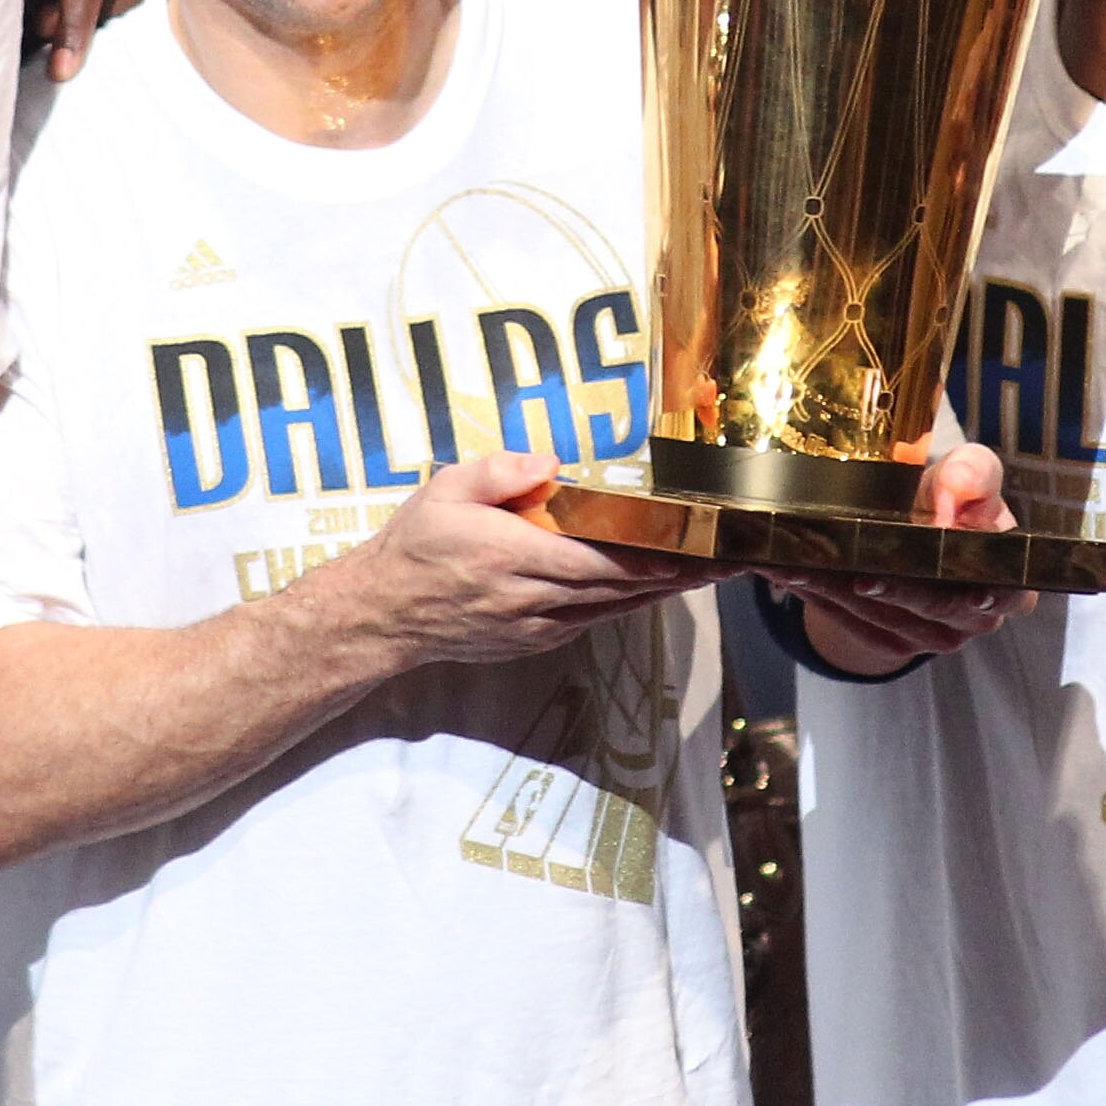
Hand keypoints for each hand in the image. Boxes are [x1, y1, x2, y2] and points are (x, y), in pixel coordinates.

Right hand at [326, 447, 719, 666]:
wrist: (384, 614)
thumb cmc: (416, 543)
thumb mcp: (445, 490)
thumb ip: (498, 473)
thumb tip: (549, 463)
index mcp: (510, 555)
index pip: (594, 560)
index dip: (647, 559)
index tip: (691, 549)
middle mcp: (528, 597)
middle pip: (615, 588)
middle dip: (672, 575)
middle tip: (722, 560)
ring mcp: (533, 627)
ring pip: (609, 610)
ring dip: (657, 593)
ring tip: (705, 574)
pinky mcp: (532, 642)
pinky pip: (589, 622)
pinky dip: (624, 606)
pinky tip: (650, 589)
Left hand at [762, 439, 1032, 671]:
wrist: (916, 527)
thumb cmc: (951, 497)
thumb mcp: (968, 473)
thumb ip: (974, 473)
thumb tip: (957, 490)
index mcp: (1009, 580)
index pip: (1007, 592)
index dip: (987, 593)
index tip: (968, 591)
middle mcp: (975, 616)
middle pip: (932, 607)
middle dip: (892, 587)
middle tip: (854, 567)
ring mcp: (932, 636)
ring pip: (884, 617)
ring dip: (839, 589)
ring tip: (799, 560)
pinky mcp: (892, 641)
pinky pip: (854, 623)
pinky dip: (821, 597)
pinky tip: (792, 572)